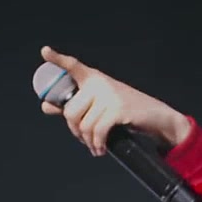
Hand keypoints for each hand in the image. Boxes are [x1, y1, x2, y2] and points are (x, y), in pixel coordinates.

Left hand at [38, 45, 190, 156]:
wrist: (157, 118)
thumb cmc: (126, 111)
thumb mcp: (99, 105)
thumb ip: (72, 105)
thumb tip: (45, 106)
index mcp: (93, 78)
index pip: (73, 66)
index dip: (57, 59)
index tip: (44, 51)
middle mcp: (99, 83)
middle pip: (71, 111)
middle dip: (74, 131)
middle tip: (84, 140)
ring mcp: (109, 94)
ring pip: (84, 124)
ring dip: (87, 141)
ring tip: (95, 147)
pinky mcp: (118, 109)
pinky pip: (97, 131)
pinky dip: (97, 144)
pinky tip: (100, 149)